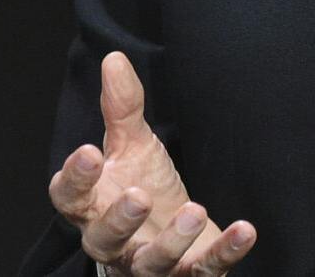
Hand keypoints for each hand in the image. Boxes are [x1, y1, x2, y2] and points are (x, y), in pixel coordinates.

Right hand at [48, 51, 256, 273]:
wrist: (174, 238)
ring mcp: (150, 266)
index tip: (87, 152)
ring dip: (172, 241)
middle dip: (119, 221)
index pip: (71, 198)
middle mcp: (117, 243)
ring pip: (152, 265)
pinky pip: (204, 272)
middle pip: (105, 241)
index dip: (75, 179)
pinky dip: (224, 253)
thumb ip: (122, 108)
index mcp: (95, 206)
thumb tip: (114, 59)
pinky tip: (244, 230)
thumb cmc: (143, 186)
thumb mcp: (133, 146)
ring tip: (194, 210)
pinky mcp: (188, 275)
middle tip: (138, 196)